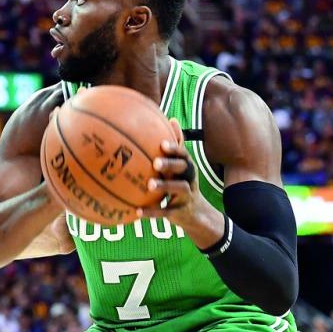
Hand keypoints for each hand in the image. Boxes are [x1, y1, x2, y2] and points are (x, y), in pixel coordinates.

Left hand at [137, 119, 224, 248]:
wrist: (196, 213)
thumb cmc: (182, 182)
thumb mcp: (181, 165)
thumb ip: (176, 144)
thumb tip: (172, 118)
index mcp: (188, 167)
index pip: (184, 155)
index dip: (174, 149)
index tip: (162, 144)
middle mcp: (189, 179)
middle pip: (184, 169)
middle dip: (171, 165)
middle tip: (155, 163)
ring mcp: (186, 196)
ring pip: (179, 189)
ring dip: (165, 186)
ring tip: (149, 184)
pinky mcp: (179, 212)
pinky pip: (165, 213)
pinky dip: (151, 213)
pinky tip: (137, 212)